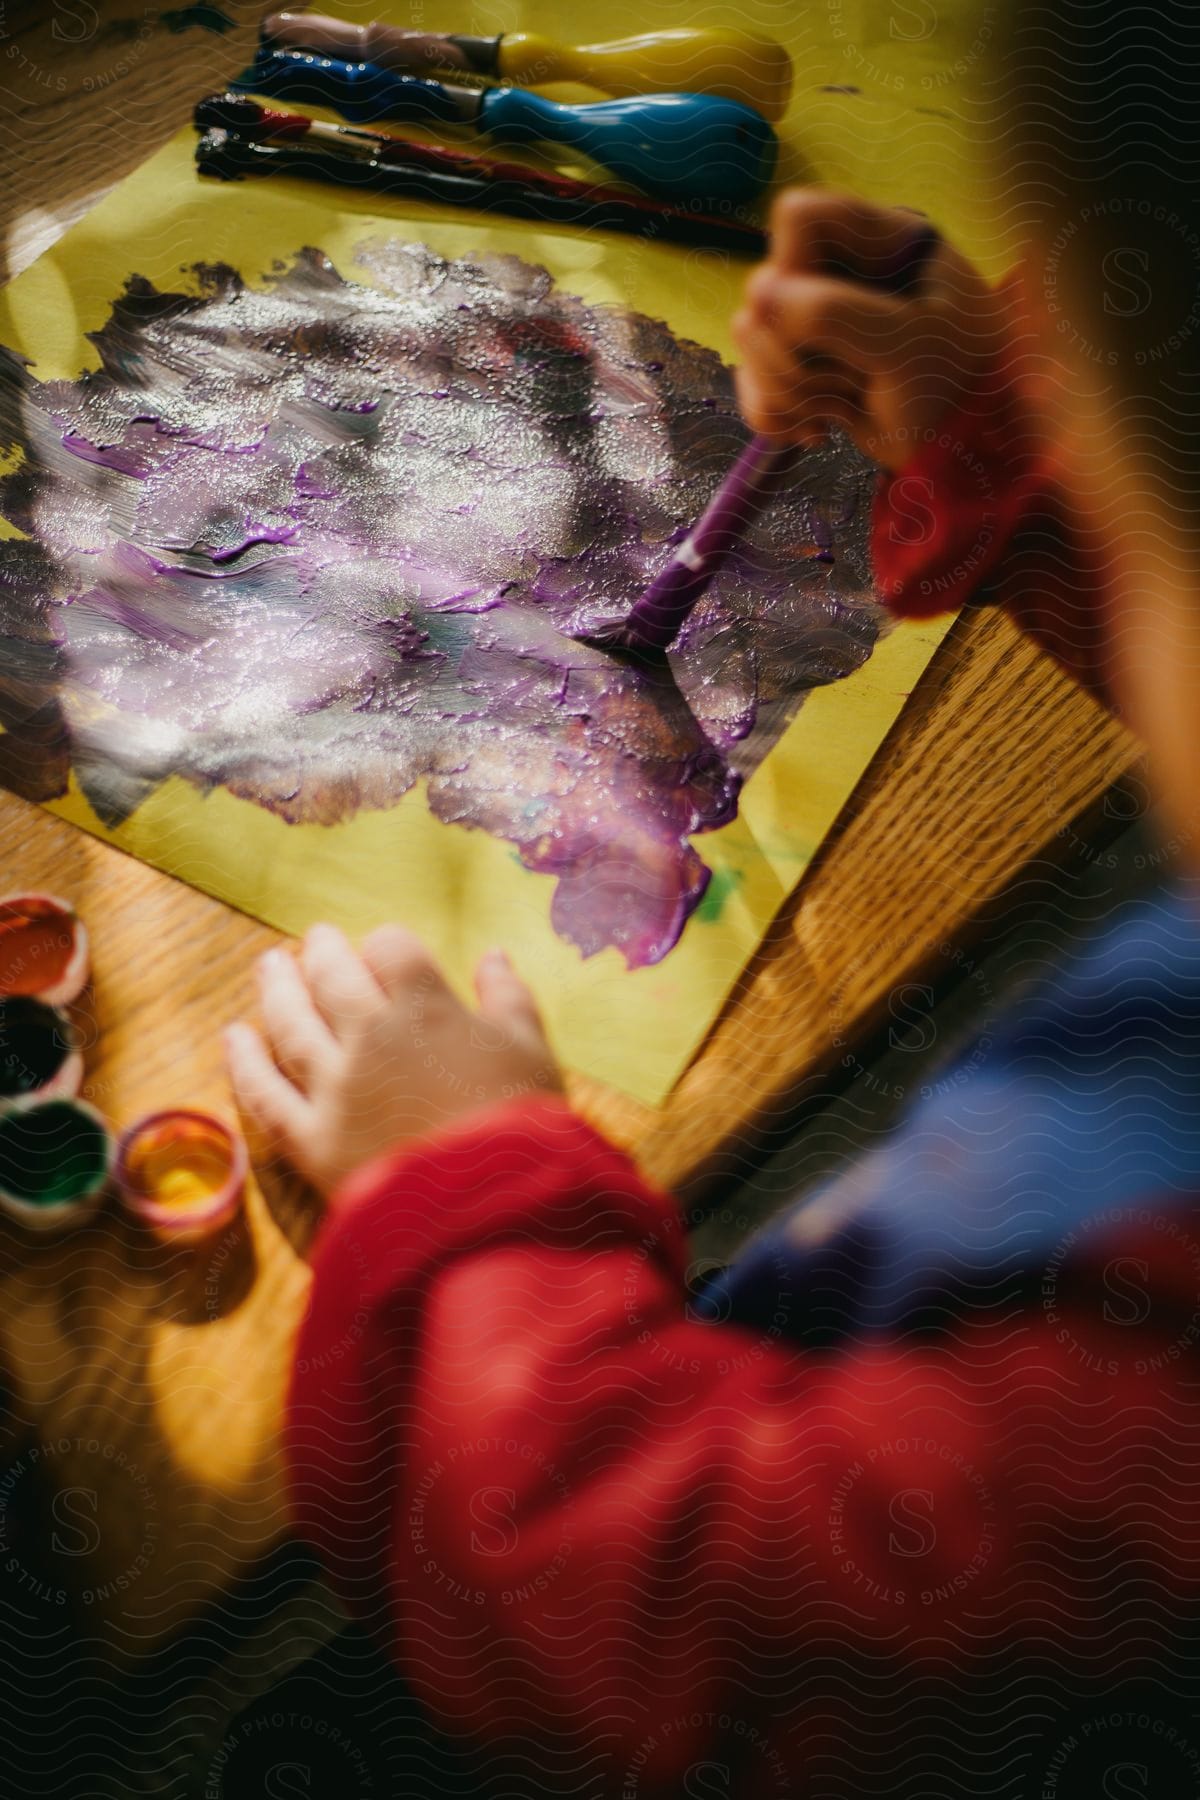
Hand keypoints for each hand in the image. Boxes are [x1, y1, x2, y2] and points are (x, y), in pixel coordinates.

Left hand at [224, 923, 560, 1196]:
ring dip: (276, 989)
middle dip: (323, 953)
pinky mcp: (310, 1140)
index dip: (387, 945)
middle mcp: (369, 1036)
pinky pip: (265, 1093)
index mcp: (426, 1007)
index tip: (389, 954)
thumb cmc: (524, 1124)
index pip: (390, 949)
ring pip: (290, 1024)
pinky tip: (235, 1037)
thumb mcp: (532, 1051)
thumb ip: (508, 998)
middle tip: (315, 941)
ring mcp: (333, 1087)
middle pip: (331, 977)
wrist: (495, 1209)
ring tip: (270, 966)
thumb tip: (493, 955)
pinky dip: (245, 1061)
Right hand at [733, 189, 1009, 469]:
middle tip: (851, 379)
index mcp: (876, 241)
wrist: (963, 445)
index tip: (821, 316)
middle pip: (763, 288)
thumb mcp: (908, 342)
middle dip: (795, 351)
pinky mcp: (800, 370)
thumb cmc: (956, 380)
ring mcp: (813, 323)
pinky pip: (754, 391)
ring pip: (750, 342)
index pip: (798, 219)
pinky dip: (780, 419)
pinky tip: (822, 430)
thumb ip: (835, 313)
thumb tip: (759, 296)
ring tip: (844, 407)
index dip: (795, 267)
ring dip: (790, 390)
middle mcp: (837, 273)